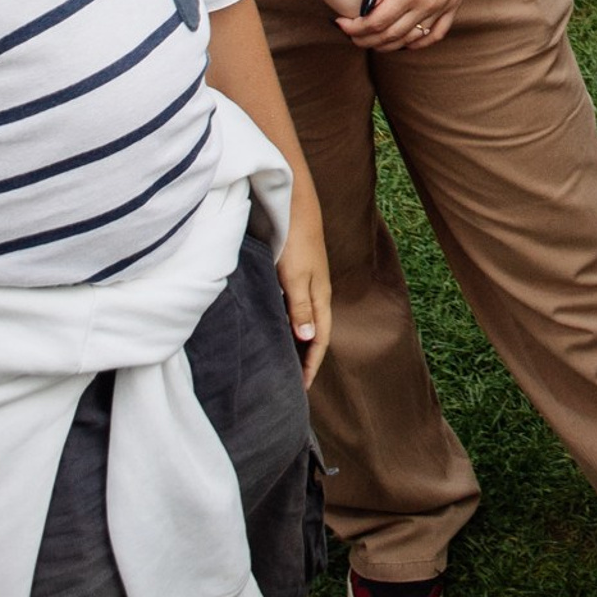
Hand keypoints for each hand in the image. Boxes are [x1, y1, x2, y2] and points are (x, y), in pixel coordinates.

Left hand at [275, 193, 331, 386]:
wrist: (294, 206)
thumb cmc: (295, 241)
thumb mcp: (296, 278)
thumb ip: (301, 308)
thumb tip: (309, 340)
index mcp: (320, 297)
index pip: (320, 340)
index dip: (311, 365)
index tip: (300, 390)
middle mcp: (315, 294)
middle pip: (314, 334)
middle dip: (306, 359)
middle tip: (292, 383)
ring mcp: (306, 284)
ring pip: (303, 322)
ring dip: (296, 343)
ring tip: (284, 363)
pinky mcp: (294, 276)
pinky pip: (293, 310)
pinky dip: (287, 325)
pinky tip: (275, 329)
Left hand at [339, 0, 493, 51]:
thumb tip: (365, 3)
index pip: (376, 22)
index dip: (355, 28)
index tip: (341, 24)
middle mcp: (428, 5)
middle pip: (391, 35)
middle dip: (366, 39)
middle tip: (351, 36)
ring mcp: (443, 8)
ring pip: (411, 39)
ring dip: (388, 44)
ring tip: (371, 40)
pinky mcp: (454, 5)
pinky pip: (436, 34)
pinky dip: (418, 43)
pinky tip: (406, 42)